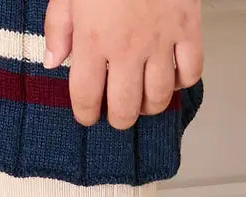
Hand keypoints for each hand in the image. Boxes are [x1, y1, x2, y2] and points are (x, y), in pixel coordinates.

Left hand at [44, 0, 203, 129]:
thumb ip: (58, 28)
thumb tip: (52, 62)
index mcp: (93, 42)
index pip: (86, 98)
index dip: (86, 115)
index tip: (88, 114)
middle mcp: (127, 49)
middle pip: (125, 108)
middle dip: (119, 118)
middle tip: (118, 111)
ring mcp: (160, 41)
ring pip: (159, 97)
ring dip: (150, 106)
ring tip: (143, 98)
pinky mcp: (188, 28)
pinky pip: (192, 71)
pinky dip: (183, 81)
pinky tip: (172, 75)